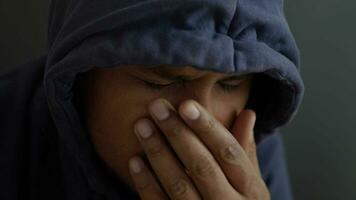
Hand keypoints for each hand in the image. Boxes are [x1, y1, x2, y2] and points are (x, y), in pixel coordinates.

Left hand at [129, 98, 269, 199]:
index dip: (207, 128)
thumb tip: (248, 113)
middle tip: (157, 107)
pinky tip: (135, 160)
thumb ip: (245, 151)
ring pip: (178, 184)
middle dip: (177, 134)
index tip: (186, 105)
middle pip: (201, 165)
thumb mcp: (250, 184)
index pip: (228, 152)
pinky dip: (146, 184)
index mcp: (250, 189)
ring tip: (142, 126)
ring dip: (158, 153)